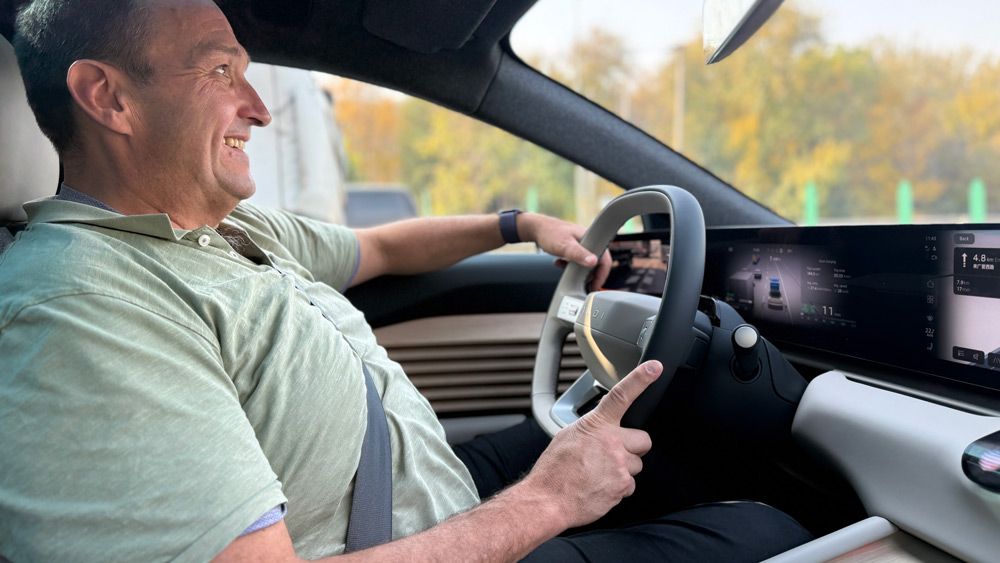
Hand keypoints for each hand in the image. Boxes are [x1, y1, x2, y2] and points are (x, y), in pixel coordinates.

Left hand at [517, 213, 611, 290]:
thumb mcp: (565, 246)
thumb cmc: (550, 233)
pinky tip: (561, 264)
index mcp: (591, 238)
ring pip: (586, 262)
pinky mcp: (574, 247)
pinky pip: (577, 259)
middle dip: (590, 274)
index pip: (605, 259)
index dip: (602, 275)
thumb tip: (593, 262)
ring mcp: (581, 244)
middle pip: (597, 262)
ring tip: (570, 273)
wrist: (536, 228)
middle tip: (584, 285)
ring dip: (579, 270)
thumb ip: (579, 254)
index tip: (595, 286)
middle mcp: (588, 241)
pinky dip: (570, 265)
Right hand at [521, 360, 660, 529]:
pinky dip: (618, 487)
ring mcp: (620, 465)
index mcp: (597, 425)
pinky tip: (600, 486)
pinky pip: (630, 485)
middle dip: (633, 447)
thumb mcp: (568, 436)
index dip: (640, 379)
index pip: (622, 395)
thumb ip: (591, 429)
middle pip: (643, 440)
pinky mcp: (623, 486)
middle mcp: (612, 442)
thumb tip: (600, 431)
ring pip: (636, 464)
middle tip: (614, 454)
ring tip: (599, 473)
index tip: (654, 367)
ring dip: (623, 469)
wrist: (548, 500)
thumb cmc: (554, 470)